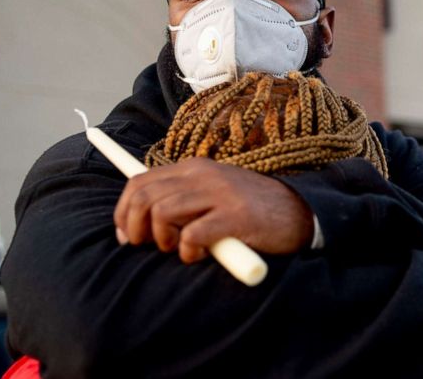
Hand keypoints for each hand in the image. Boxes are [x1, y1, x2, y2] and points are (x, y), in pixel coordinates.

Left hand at [114, 157, 313, 262]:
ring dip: (163, 239)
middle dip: (136, 227)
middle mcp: (204, 175)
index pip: (139, 181)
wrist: (298, 212)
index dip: (123, 211)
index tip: (125, 234)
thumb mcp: (211, 194)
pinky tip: (202, 254)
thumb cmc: (249, 210)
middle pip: (145, 197)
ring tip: (180, 249)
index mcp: (194, 168)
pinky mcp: (235, 217)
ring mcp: (220, 194)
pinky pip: (192, 236)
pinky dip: (188, 251)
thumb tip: (138, 223)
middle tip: (151, 246)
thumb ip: (181, 200)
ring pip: (162, 213)